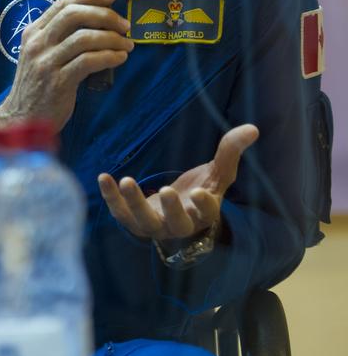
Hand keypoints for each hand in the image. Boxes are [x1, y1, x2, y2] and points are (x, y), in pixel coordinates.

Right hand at [0, 0, 131, 132]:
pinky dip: (109, 56)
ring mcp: (46, 62)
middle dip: (105, 15)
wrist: (22, 118)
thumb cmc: (37, 86)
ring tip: (126, 45)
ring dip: (112, 38)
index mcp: (33, 32)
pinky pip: (89, 61)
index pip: (62, 3)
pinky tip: (119, 58)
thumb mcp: (39, 55)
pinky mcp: (58, 82)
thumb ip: (57, 37)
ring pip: (84, 37)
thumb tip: (94, 20)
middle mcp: (37, 44)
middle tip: (124, 25)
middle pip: (74, 14)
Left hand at [98, 124, 258, 240]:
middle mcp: (179, 225)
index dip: (204, 205)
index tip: (199, 192)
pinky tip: (104, 177)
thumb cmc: (200, 189)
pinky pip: (120, 214)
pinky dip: (111, 198)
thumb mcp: (217, 172)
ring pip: (143, 222)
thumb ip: (230, 151)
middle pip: (175, 224)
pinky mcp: (133, 222)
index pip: (207, 213)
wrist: (177, 210)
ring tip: (127, 180)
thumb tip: (252, 128)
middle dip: (171, 209)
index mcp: (203, 214)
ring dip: (134, 203)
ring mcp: (154, 226)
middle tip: (167, 189)